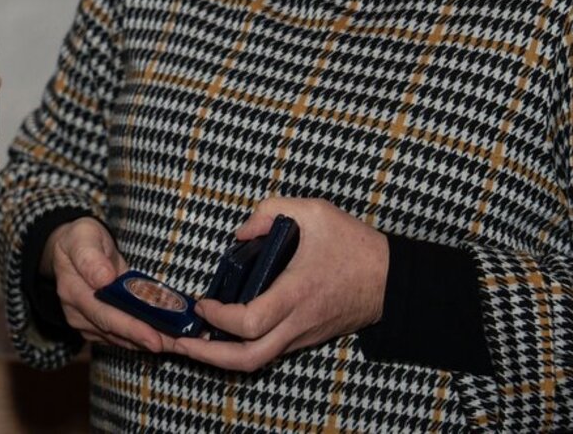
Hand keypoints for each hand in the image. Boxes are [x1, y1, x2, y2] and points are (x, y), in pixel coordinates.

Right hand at [41, 217, 180, 353]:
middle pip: (115, 331)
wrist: (72, 248)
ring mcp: (86, 323)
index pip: (104, 314)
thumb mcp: (83, 236)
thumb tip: (103, 279)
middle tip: (178, 346)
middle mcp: (77, 313)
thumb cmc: (81, 239)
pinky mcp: (97, 327)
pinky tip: (167, 337)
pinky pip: (122, 336)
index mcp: (73, 290)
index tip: (154, 339)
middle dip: (148, 340)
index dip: (130, 328)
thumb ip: (90, 257)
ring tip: (180, 343)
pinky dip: (144, 337)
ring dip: (150, 341)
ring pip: (121, 338)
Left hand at [172, 198, 387, 371]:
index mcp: (296, 294)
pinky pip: (269, 351)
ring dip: (221, 356)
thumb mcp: (314, 211)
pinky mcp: (305, 337)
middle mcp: (297, 323)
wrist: (393, 280)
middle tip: (179, 344)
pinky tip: (221, 334)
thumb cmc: (354, 245)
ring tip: (192, 342)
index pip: (250, 322)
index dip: (218, 317)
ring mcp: (302, 335)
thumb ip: (270, 211)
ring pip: (257, 361)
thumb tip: (239, 234)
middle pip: (247, 359)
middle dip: (207, 356)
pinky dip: (240, 348)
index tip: (202, 302)